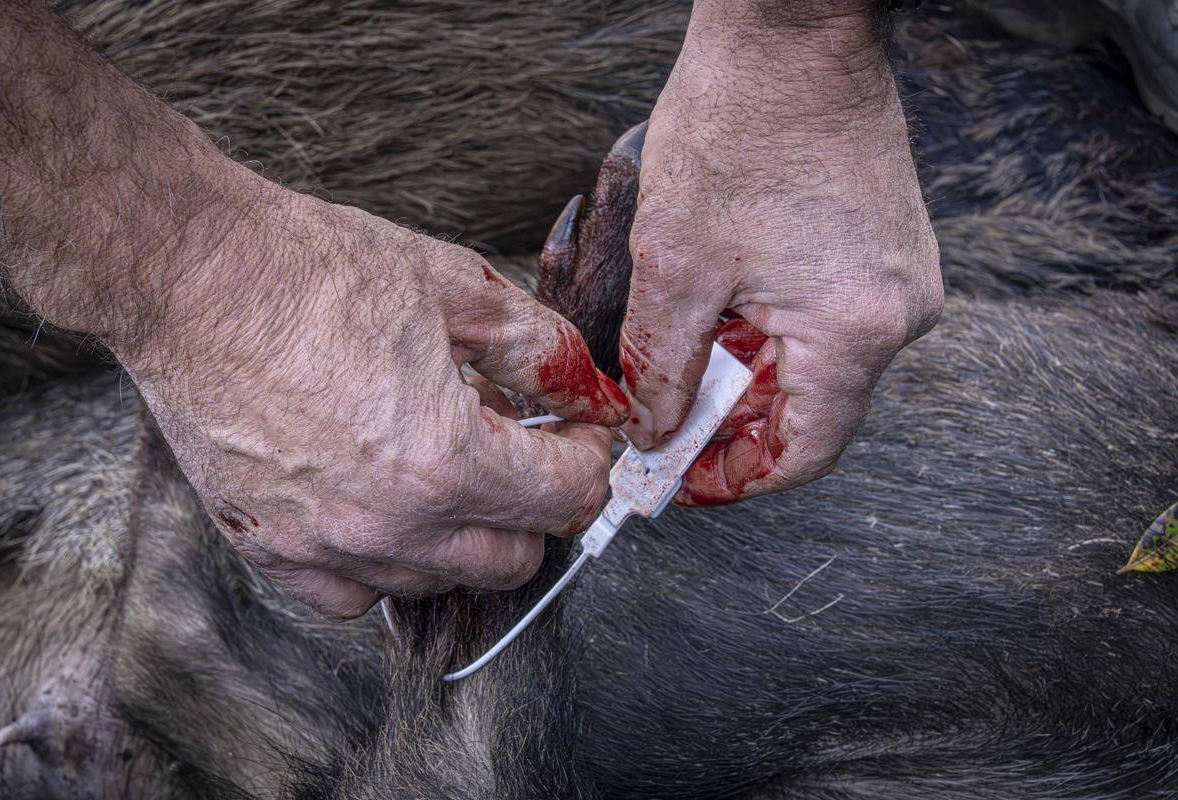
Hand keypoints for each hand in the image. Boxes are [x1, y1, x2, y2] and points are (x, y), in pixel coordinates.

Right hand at [118, 181, 623, 618]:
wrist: (188, 275)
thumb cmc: (313, 271)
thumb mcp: (456, 288)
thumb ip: (542, 349)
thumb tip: (591, 389)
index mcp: (448, 461)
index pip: (566, 497)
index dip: (590, 455)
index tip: (578, 427)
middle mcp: (390, 525)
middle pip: (516, 558)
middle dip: (537, 501)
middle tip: (521, 443)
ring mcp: (325, 547)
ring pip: (441, 582)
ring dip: (466, 531)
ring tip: (445, 460)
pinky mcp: (271, 550)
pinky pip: (356, 597)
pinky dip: (387, 562)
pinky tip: (383, 503)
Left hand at [620, 2, 942, 504]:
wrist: (791, 27)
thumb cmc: (738, 125)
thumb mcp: (675, 263)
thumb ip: (662, 367)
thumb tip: (653, 430)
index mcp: (855, 330)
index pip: (805, 452)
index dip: (738, 479)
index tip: (683, 480)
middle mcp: (897, 314)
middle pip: (812, 412)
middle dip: (732, 426)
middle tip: (666, 424)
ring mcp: (899, 278)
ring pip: (816, 367)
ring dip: (747, 378)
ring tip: (683, 362)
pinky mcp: (885, 248)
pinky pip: (827, 321)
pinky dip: (772, 335)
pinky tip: (723, 315)